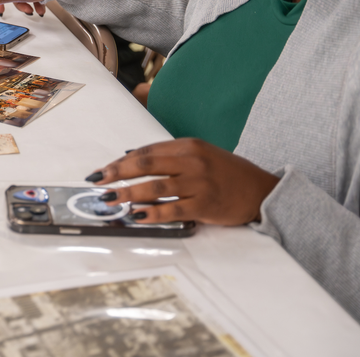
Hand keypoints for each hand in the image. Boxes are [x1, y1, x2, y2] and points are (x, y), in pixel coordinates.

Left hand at [86, 139, 280, 225]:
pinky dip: (152, 212)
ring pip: (155, 187)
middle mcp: (192, 161)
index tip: (102, 170)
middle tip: (98, 182)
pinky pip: (173, 209)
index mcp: (187, 146)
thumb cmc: (226, 172)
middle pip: (146, 164)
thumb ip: (168, 156)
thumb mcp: (199, 155)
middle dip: (117, 173)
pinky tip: (136, 215)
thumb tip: (130, 158)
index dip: (120, 161)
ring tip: (110, 200)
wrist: (261, 190)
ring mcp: (199, 183)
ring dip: (128, 193)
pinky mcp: (205, 205)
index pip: (146, 151)